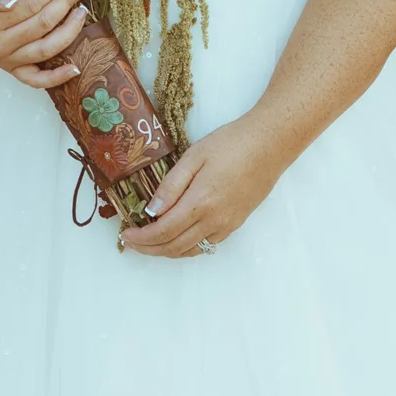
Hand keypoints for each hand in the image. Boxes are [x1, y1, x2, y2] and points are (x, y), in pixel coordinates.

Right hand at [0, 0, 90, 87]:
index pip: (30, 6)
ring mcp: (5, 60)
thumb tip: (11, 1)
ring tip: (83, 12)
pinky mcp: (10, 68)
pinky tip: (76, 68)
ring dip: (70, 31)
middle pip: (43, 24)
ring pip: (46, 50)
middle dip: (66, 3)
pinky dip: (56, 78)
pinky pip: (35, 80)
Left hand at [119, 114, 286, 258]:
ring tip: (149, 242)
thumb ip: (171, 186)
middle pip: (173, 247)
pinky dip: (186, 247)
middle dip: (149, 248)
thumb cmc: (231, 144)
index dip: (141, 238)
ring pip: (190, 250)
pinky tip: (177, 237)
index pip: (162, 231)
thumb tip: (151, 211)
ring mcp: (227, 225)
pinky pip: (206, 245)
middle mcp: (213, 220)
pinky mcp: (235, 224)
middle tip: (132, 242)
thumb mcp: (194, 157)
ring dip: (166, 251)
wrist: (270, 145)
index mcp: (199, 202)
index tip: (125, 234)